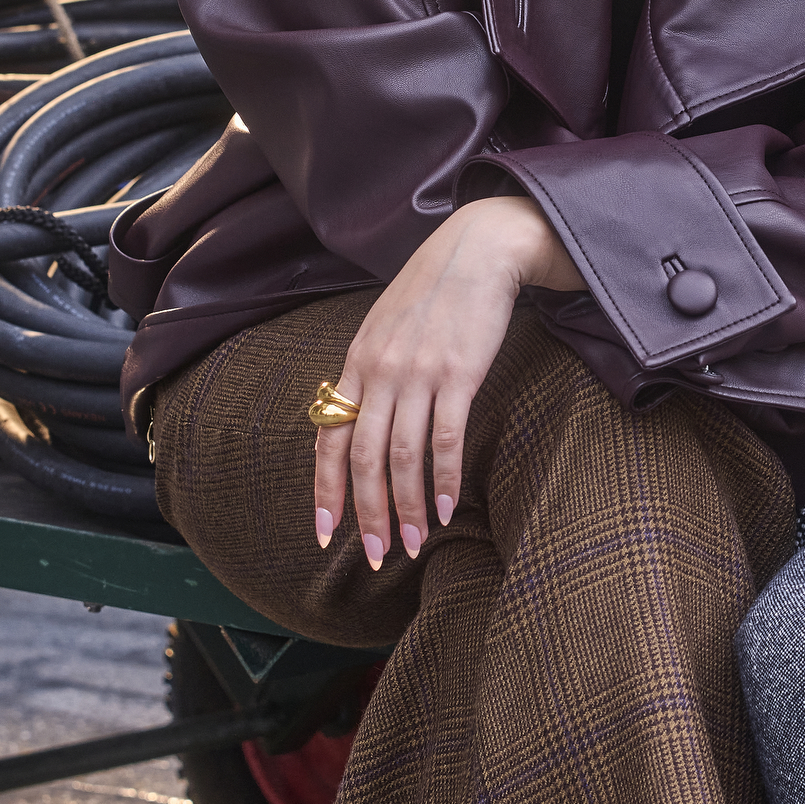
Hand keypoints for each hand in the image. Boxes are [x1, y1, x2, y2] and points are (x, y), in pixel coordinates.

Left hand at [316, 197, 579, 568]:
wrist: (479, 248)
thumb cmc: (434, 289)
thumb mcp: (384, 325)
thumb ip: (369, 370)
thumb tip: (357, 418)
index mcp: (357, 363)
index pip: (328, 438)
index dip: (325, 491)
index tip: (326, 535)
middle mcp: (379, 372)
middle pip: (362, 458)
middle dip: (368, 514)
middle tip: (379, 555)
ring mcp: (417, 373)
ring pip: (401, 457)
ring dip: (408, 508)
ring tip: (414, 544)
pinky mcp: (458, 374)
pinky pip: (445, 439)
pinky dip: (444, 479)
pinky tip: (448, 508)